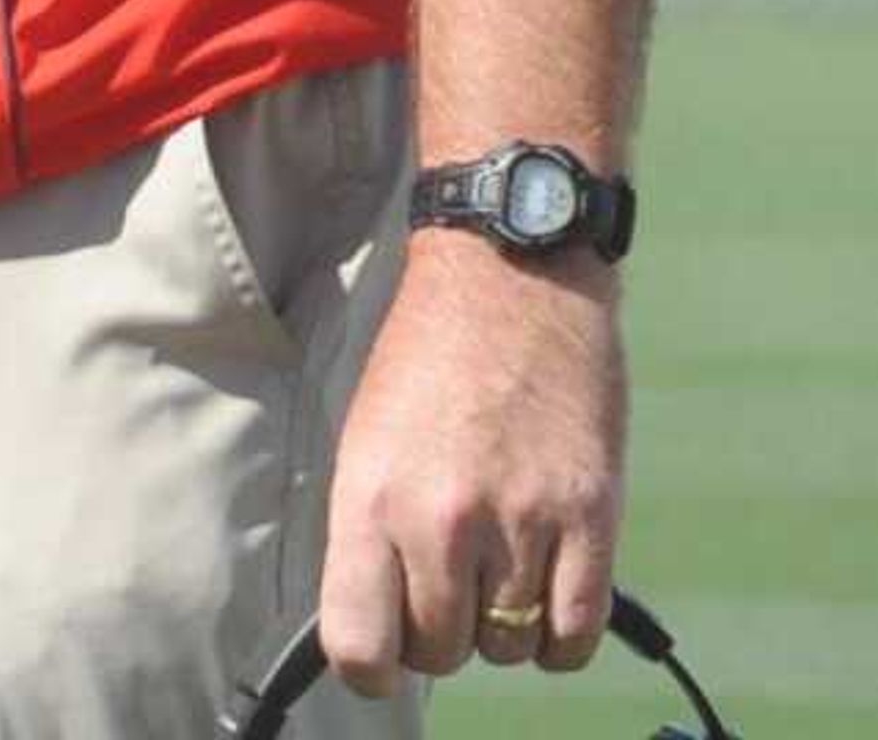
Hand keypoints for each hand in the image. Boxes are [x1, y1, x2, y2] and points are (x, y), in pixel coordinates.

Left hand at [318, 234, 625, 688]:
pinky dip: (562, 634)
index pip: (358, 640)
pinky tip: (547, 595)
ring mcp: (520, 522)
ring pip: (509, 647)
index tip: (379, 658)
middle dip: (439, 635)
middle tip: (445, 588)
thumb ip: (370, 531)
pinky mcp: (589, 518)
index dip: (368, 666)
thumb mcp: (364, 439)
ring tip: (497, 571)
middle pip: (441, 651)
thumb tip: (378, 620)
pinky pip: (576, 633)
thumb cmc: (425, 359)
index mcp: (369, 496)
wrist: (507, 281)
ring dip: (503, 628)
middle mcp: (441, 520)